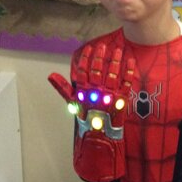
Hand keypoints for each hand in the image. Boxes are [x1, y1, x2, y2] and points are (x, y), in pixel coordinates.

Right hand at [49, 43, 134, 181]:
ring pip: (112, 74)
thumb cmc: (85, 117)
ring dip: (115, 61)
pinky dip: (129, 72)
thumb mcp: (72, 103)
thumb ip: (62, 87)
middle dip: (100, 57)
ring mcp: (109, 95)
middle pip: (98, 70)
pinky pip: (126, 83)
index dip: (87, 58)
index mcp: (83, 91)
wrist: (99, 135)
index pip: (84, 70)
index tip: (90, 48)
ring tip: (117, 50)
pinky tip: (130, 61)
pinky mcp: (121, 99)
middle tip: (103, 46)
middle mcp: (95, 92)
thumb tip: (50, 75)